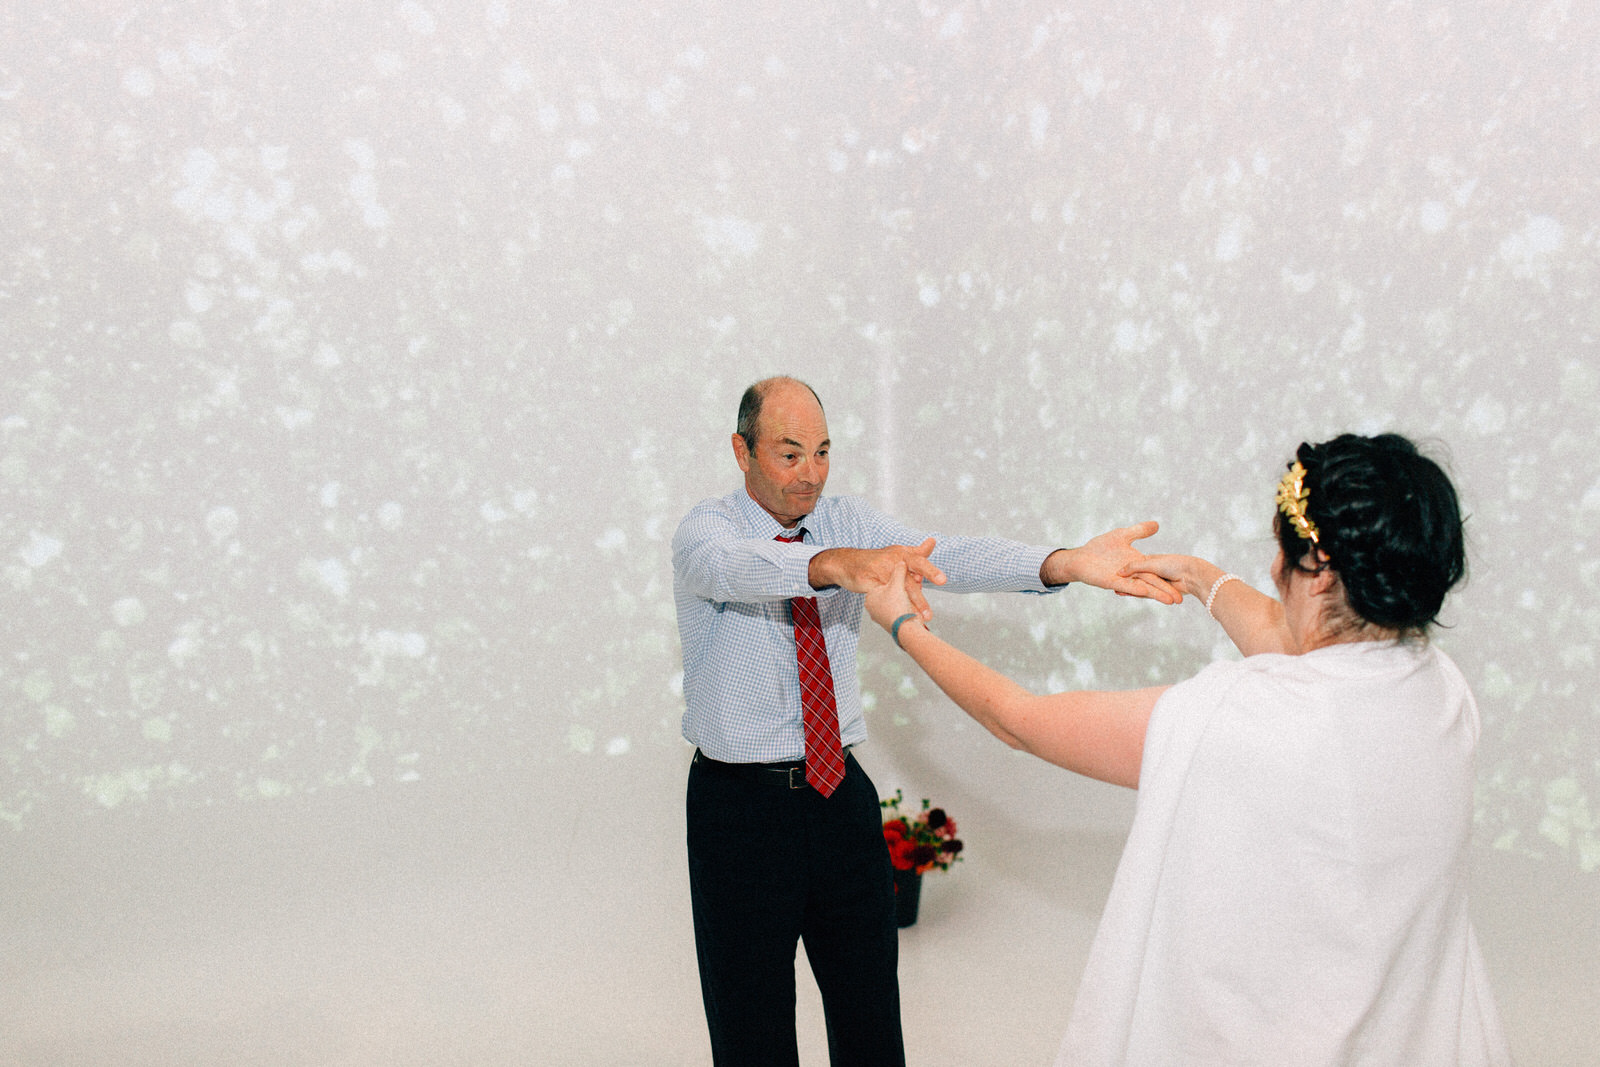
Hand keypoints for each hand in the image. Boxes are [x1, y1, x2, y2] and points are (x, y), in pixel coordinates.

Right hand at [810, 538, 945, 620]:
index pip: (919, 562)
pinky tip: (895, 617)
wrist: (847, 562)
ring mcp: (877, 572)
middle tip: (928, 615)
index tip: (943, 581)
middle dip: (919, 599)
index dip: (930, 571)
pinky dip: (888, 608)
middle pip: (907, 582)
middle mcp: (890, 562)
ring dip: (906, 609)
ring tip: (916, 621)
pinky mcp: (866, 582)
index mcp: (901, 554)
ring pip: (894, 593)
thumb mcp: (897, 552)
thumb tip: (933, 541)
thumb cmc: (877, 559)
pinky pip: (880, 598)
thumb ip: (917, 551)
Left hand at [1043, 522, 1181, 603]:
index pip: (1157, 573)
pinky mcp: (1110, 581)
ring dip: (1155, 594)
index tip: (1184, 583)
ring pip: (1142, 588)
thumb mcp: (1122, 536)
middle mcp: (1132, 575)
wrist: (1082, 559)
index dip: (1169, 579)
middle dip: (1166, 591)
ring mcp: (1122, 580)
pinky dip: (1132, 587)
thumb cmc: (1100, 548)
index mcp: (1138, 564)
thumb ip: (1139, 531)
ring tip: (1169, 601)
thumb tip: (1157, 524)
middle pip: (1153, 584)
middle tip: (1181, 600)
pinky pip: (1124, 585)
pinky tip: (1142, 590)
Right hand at [1118, 554, 1221, 602]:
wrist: (1191, 576)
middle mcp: (1152, 571)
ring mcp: (1155, 581)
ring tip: (1116, 589)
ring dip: (1128, 588)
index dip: (1123, 567)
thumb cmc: (1173, 564)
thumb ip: (1134, 567)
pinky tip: (1126, 593)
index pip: (1133, 564)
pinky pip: (1144, 593)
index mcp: (1150, 560)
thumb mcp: (1150, 563)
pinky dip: (1135, 593)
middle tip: (1110, 581)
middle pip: (1134, 576)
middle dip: (1124, 579)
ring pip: (1138, 585)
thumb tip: (1119, 572)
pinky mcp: (1159, 592)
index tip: (1112, 569)